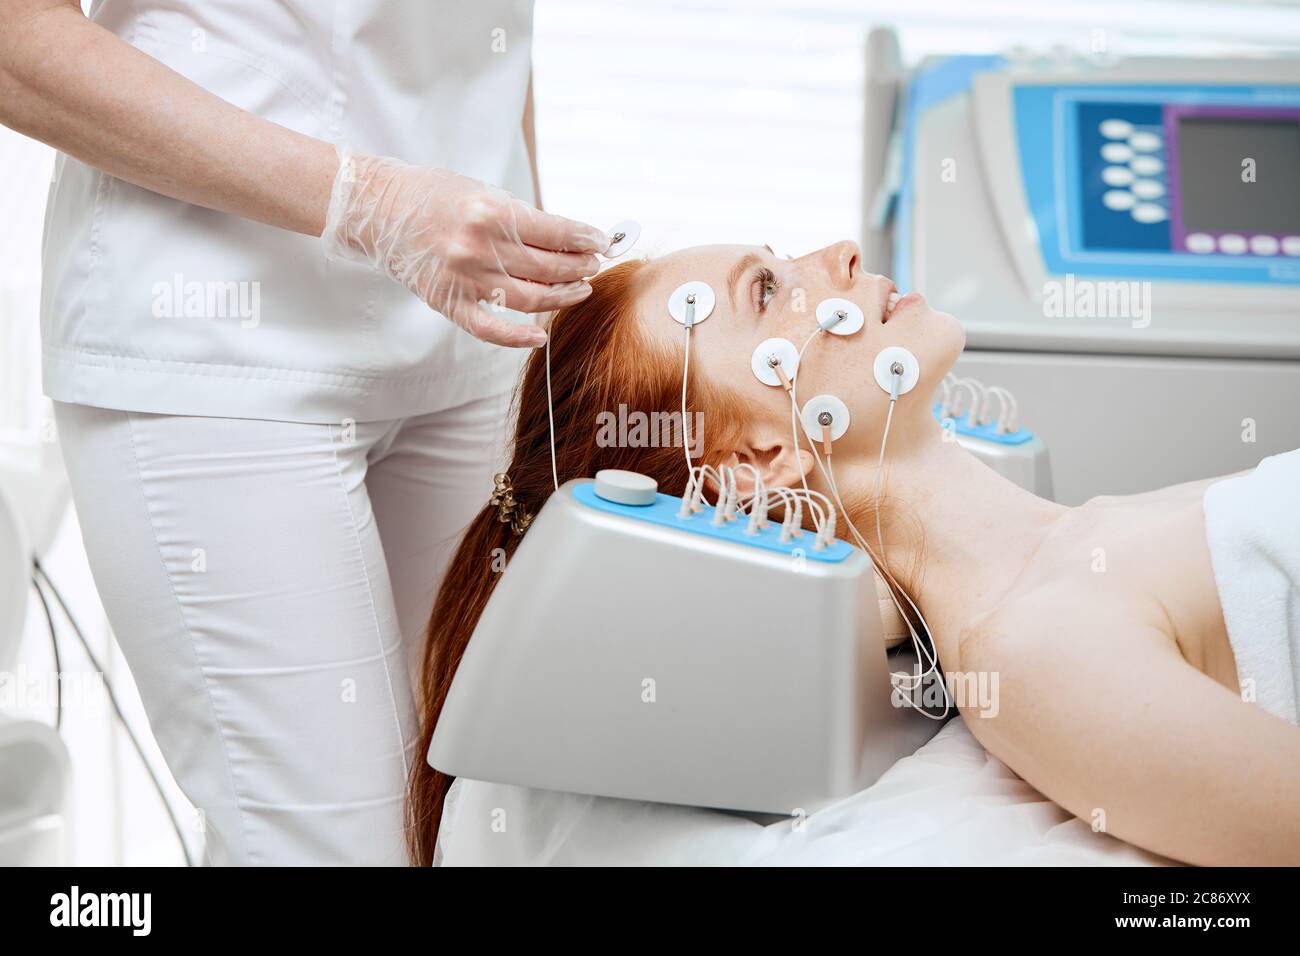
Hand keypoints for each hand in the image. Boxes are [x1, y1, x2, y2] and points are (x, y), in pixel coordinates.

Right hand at [321, 146, 605, 346]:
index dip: (585, 240)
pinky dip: (517, 337)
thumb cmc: (433, 195)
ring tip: (579, 290)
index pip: (556, 233)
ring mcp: (464, 279)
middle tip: (593, 265)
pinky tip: (539, 336)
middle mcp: (479, 248)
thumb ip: (520, 218)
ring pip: (530, 299)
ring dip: (562, 297)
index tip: (601, 242)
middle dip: (579, 268)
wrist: (378, 208)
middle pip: (548, 268)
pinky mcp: (448, 302)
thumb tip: (565, 240)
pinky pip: (489, 328)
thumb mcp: (482, 191)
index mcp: (491, 213)